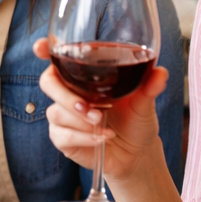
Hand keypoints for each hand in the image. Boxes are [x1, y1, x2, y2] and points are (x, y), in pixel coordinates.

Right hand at [34, 38, 168, 190]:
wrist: (135, 153)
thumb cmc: (136, 120)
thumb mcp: (144, 102)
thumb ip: (149, 86)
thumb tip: (160, 73)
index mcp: (84, 74)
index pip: (57, 57)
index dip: (44, 50)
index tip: (40, 49)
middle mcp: (69, 91)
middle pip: (48, 82)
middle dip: (65, 95)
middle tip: (89, 107)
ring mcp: (62, 114)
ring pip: (55, 111)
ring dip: (79, 119)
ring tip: (102, 124)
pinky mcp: (62, 137)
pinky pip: (61, 134)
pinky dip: (82, 137)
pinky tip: (101, 138)